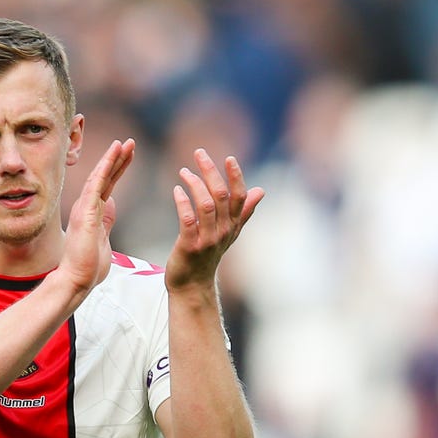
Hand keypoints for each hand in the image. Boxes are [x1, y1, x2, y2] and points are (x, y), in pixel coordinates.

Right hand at [58, 138, 134, 293]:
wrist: (77, 279)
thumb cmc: (88, 267)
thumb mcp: (103, 239)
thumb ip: (107, 221)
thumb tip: (112, 204)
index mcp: (93, 213)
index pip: (108, 185)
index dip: (119, 169)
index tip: (128, 156)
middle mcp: (87, 206)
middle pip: (105, 177)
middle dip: (118, 159)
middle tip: (130, 143)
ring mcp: (85, 208)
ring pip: (101, 176)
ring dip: (112, 158)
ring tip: (125, 143)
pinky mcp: (85, 211)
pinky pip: (97, 183)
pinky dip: (106, 166)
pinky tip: (114, 153)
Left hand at [166, 149, 263, 292]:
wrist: (191, 285)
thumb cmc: (207, 256)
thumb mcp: (228, 233)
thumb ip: (244, 211)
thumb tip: (260, 190)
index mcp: (233, 225)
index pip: (240, 196)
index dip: (236, 176)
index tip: (229, 158)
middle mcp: (224, 231)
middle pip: (222, 195)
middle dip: (211, 171)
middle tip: (199, 153)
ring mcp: (208, 240)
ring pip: (206, 205)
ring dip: (194, 184)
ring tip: (184, 171)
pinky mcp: (190, 247)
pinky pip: (188, 220)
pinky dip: (182, 202)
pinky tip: (176, 190)